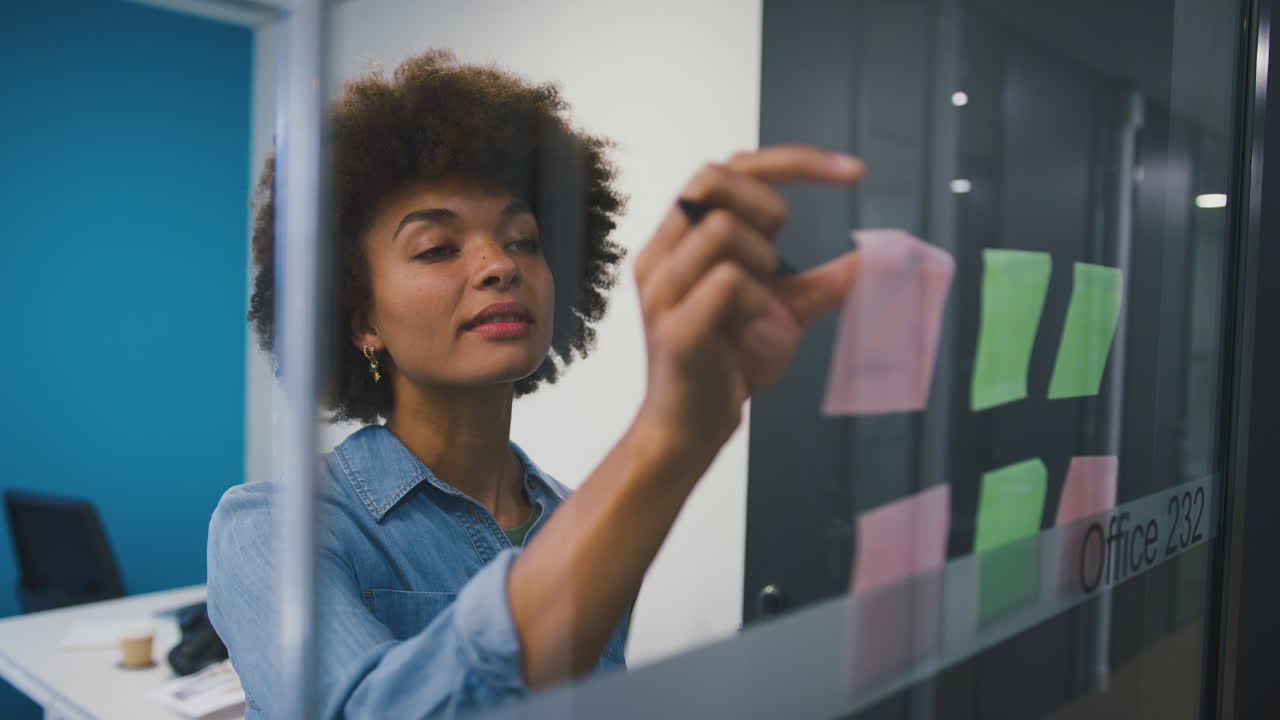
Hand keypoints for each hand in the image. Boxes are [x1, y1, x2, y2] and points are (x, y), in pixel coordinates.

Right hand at [633, 145, 863, 453]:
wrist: (694, 426)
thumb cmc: (726, 364)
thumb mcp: (783, 312)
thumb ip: (818, 281)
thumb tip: (872, 257)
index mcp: (682, 241)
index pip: (727, 168)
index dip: (794, 161)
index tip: (853, 173)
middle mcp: (663, 255)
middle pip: (712, 178)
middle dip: (768, 202)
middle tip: (783, 252)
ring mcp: (664, 289)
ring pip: (722, 229)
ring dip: (763, 261)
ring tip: (761, 305)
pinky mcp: (675, 327)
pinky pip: (727, 282)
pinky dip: (758, 302)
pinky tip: (753, 332)